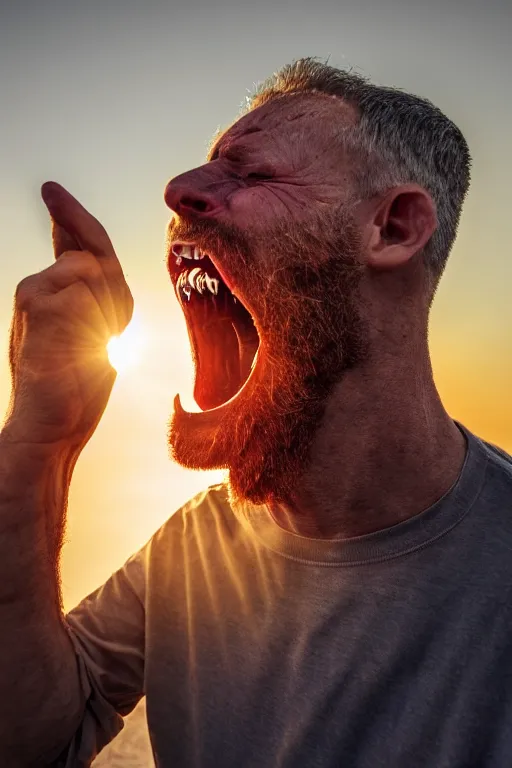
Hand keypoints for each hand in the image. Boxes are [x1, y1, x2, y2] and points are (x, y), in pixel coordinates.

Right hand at [5, 182, 132, 448]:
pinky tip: (85, 347)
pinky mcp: (39, 304)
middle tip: (105, 337)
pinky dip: (100, 322)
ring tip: (93, 347)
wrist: (52, 428)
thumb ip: (98, 295)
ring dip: (110, 311)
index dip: (68, 215)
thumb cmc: (76, 387)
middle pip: (97, 256)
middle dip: (115, 295)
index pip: (68, 244)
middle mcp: (36, 286)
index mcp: (48, 292)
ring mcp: (34, 291)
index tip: (52, 191)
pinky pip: (90, 291)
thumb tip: (94, 259)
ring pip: (96, 270)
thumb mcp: (95, 333)